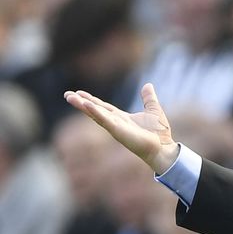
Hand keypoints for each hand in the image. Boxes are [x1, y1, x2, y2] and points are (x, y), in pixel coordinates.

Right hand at [64, 83, 178, 173]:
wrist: (164, 148)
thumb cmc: (159, 134)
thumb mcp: (153, 110)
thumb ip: (149, 98)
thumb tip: (148, 85)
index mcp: (122, 118)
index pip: (103, 107)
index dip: (91, 100)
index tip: (79, 93)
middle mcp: (116, 122)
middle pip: (95, 110)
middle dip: (81, 103)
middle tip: (67, 95)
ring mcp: (116, 127)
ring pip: (96, 114)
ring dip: (83, 106)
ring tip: (70, 98)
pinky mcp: (118, 132)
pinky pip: (104, 120)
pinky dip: (95, 112)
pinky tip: (86, 105)